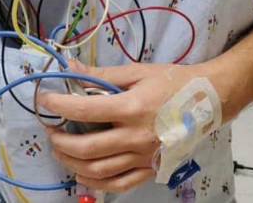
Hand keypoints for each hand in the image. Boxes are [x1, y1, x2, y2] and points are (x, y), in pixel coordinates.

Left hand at [38, 58, 227, 192]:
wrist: (208, 100)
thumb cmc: (172, 80)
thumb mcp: (136, 71)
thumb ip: (101, 74)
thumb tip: (70, 67)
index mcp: (131, 107)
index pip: (84, 110)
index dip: (59, 106)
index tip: (44, 100)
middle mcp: (135, 137)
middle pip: (87, 147)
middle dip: (61, 141)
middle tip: (51, 131)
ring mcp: (143, 157)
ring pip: (99, 170)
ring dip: (73, 163)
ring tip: (60, 151)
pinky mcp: (151, 169)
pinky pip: (119, 184)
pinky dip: (96, 183)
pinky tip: (82, 175)